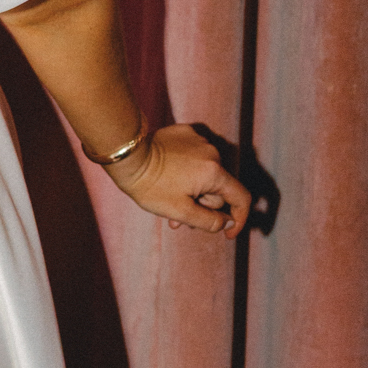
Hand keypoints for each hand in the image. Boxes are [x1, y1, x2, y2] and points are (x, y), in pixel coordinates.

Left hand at [105, 123, 250, 236]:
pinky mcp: (184, 132)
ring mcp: (198, 140)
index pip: (241, 198)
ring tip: (169, 203)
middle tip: (180, 219)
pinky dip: (186, 171)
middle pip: (218, 188)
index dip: (238, 219)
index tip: (227, 234)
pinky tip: (167, 177)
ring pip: (205, 174)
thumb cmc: (151, 186)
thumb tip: (228, 222)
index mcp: (214, 171)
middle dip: (203, 206)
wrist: (127, 156)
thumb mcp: (181, 211)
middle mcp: (211, 152)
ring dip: (193, 190)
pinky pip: (194, 157)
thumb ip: (210, 221)